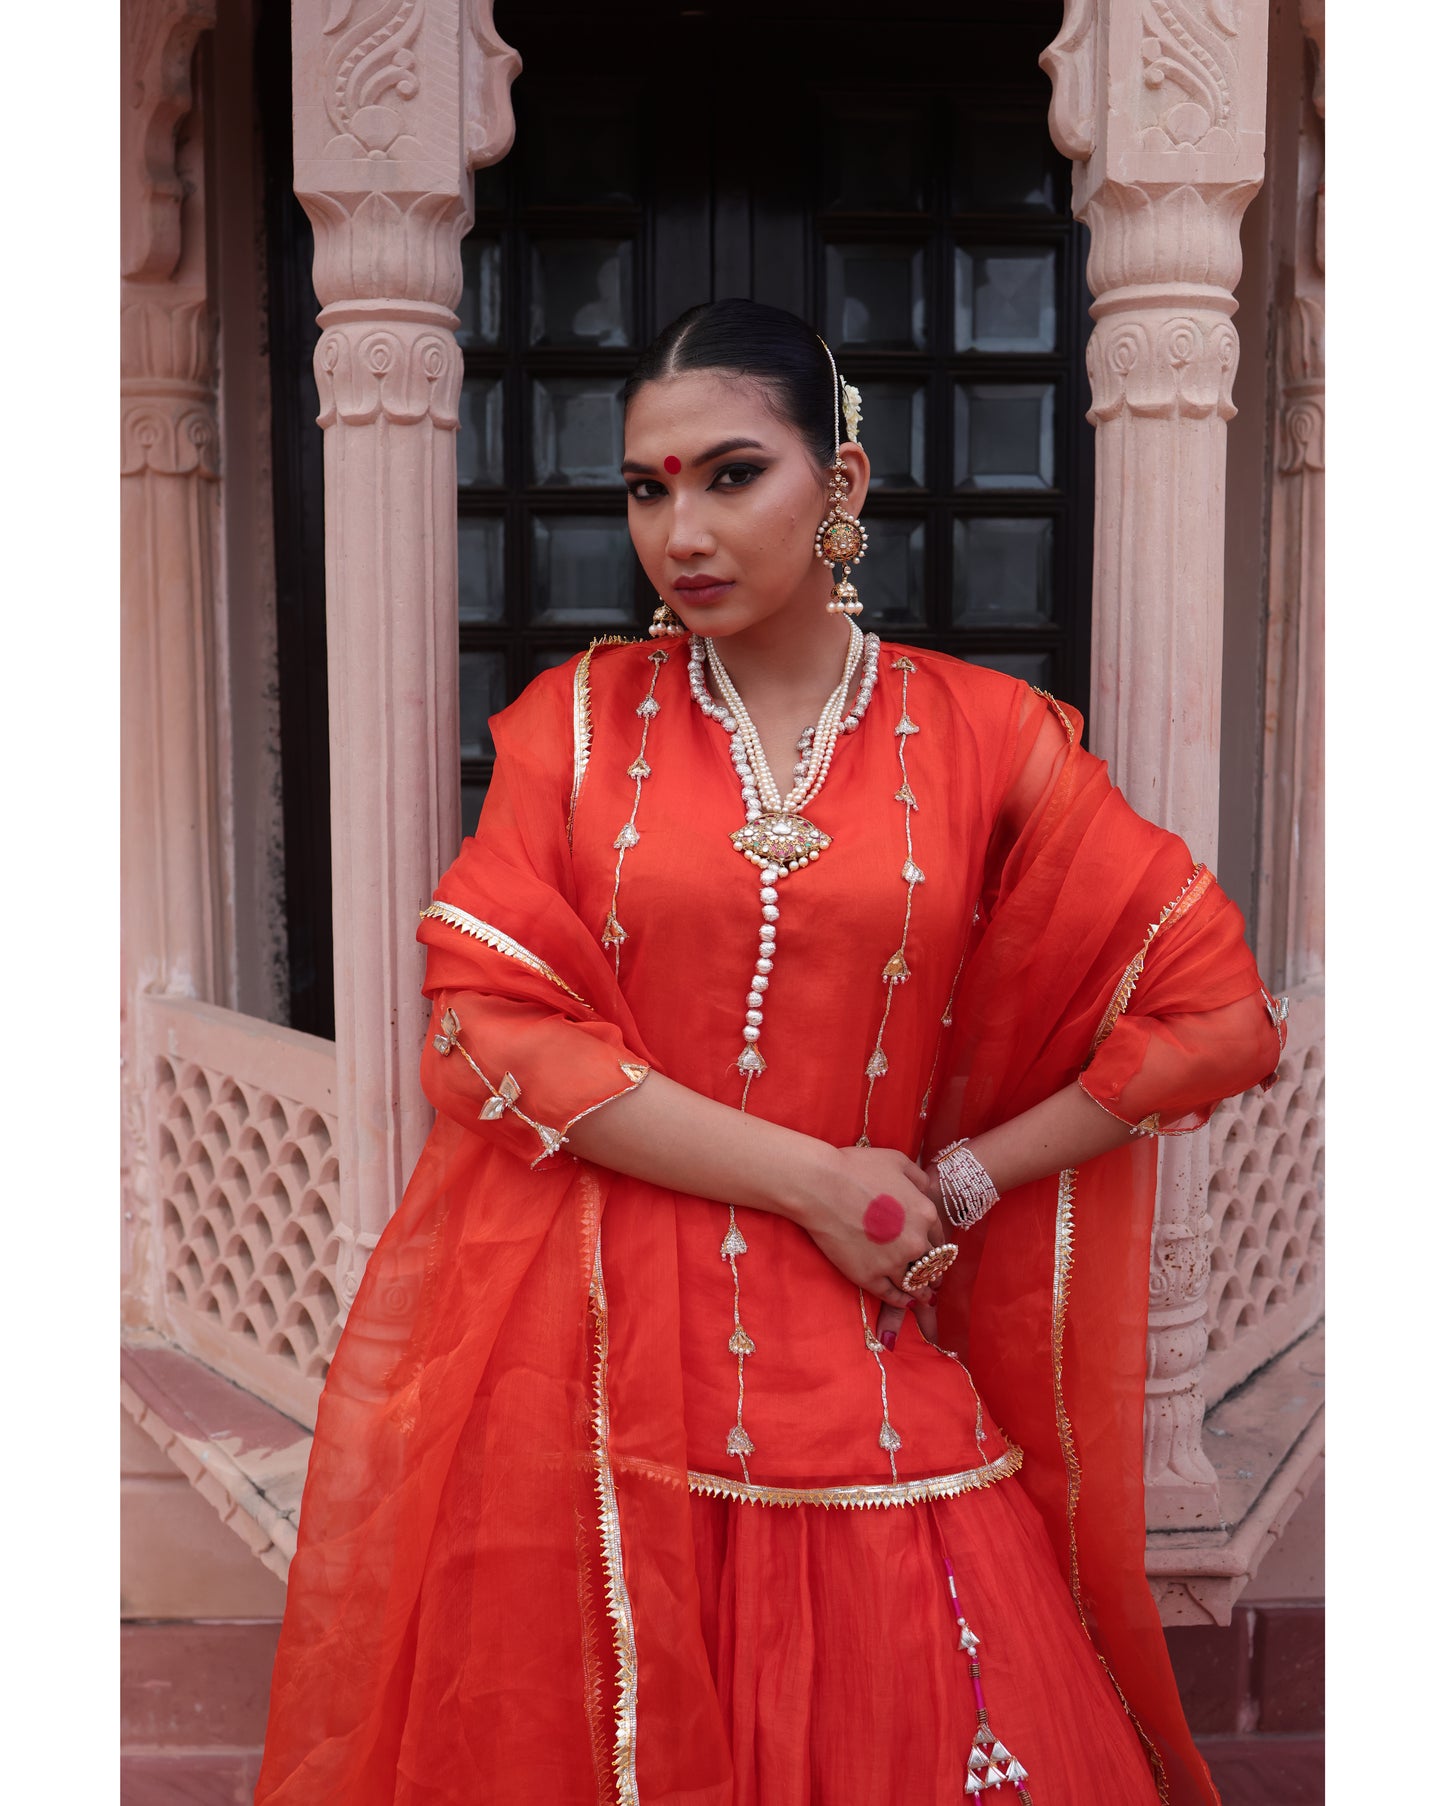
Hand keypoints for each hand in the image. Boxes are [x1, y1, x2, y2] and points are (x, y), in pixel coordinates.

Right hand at [792, 1145, 944, 1311]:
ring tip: (926, 1299)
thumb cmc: (857, 1168)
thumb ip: (919, 1177)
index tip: (937, 1255)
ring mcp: (893, 1262)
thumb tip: (927, 1189)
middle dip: (934, 1272)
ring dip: (922, 1292)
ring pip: (915, 1284)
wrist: (822, 1186)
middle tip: (935, 1281)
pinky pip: (892, 1296)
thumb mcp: (897, 1160)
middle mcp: (915, 1242)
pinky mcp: (869, 1277)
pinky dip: (901, 1301)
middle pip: (931, 1263)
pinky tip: (905, 1303)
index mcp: (925, 1214)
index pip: (940, 1238)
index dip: (937, 1247)